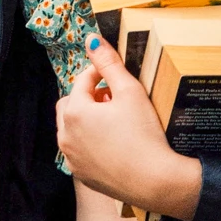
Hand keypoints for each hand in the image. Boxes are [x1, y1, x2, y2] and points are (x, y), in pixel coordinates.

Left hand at [57, 33, 203, 219]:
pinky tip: (113, 141)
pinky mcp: (81, 175)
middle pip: (70, 104)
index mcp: (74, 112)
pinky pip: (79, 150)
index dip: (99, 74)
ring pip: (71, 128)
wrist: (155, 181)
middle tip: (113, 97)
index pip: (82, 81)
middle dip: (88, 96)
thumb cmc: (144, 135)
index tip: (115, 76)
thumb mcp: (130, 91)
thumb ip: (109, 63)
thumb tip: (92, 39)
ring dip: (86, 119)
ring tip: (113, 118)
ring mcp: (71, 158)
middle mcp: (66, 135)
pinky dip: (89, 141)